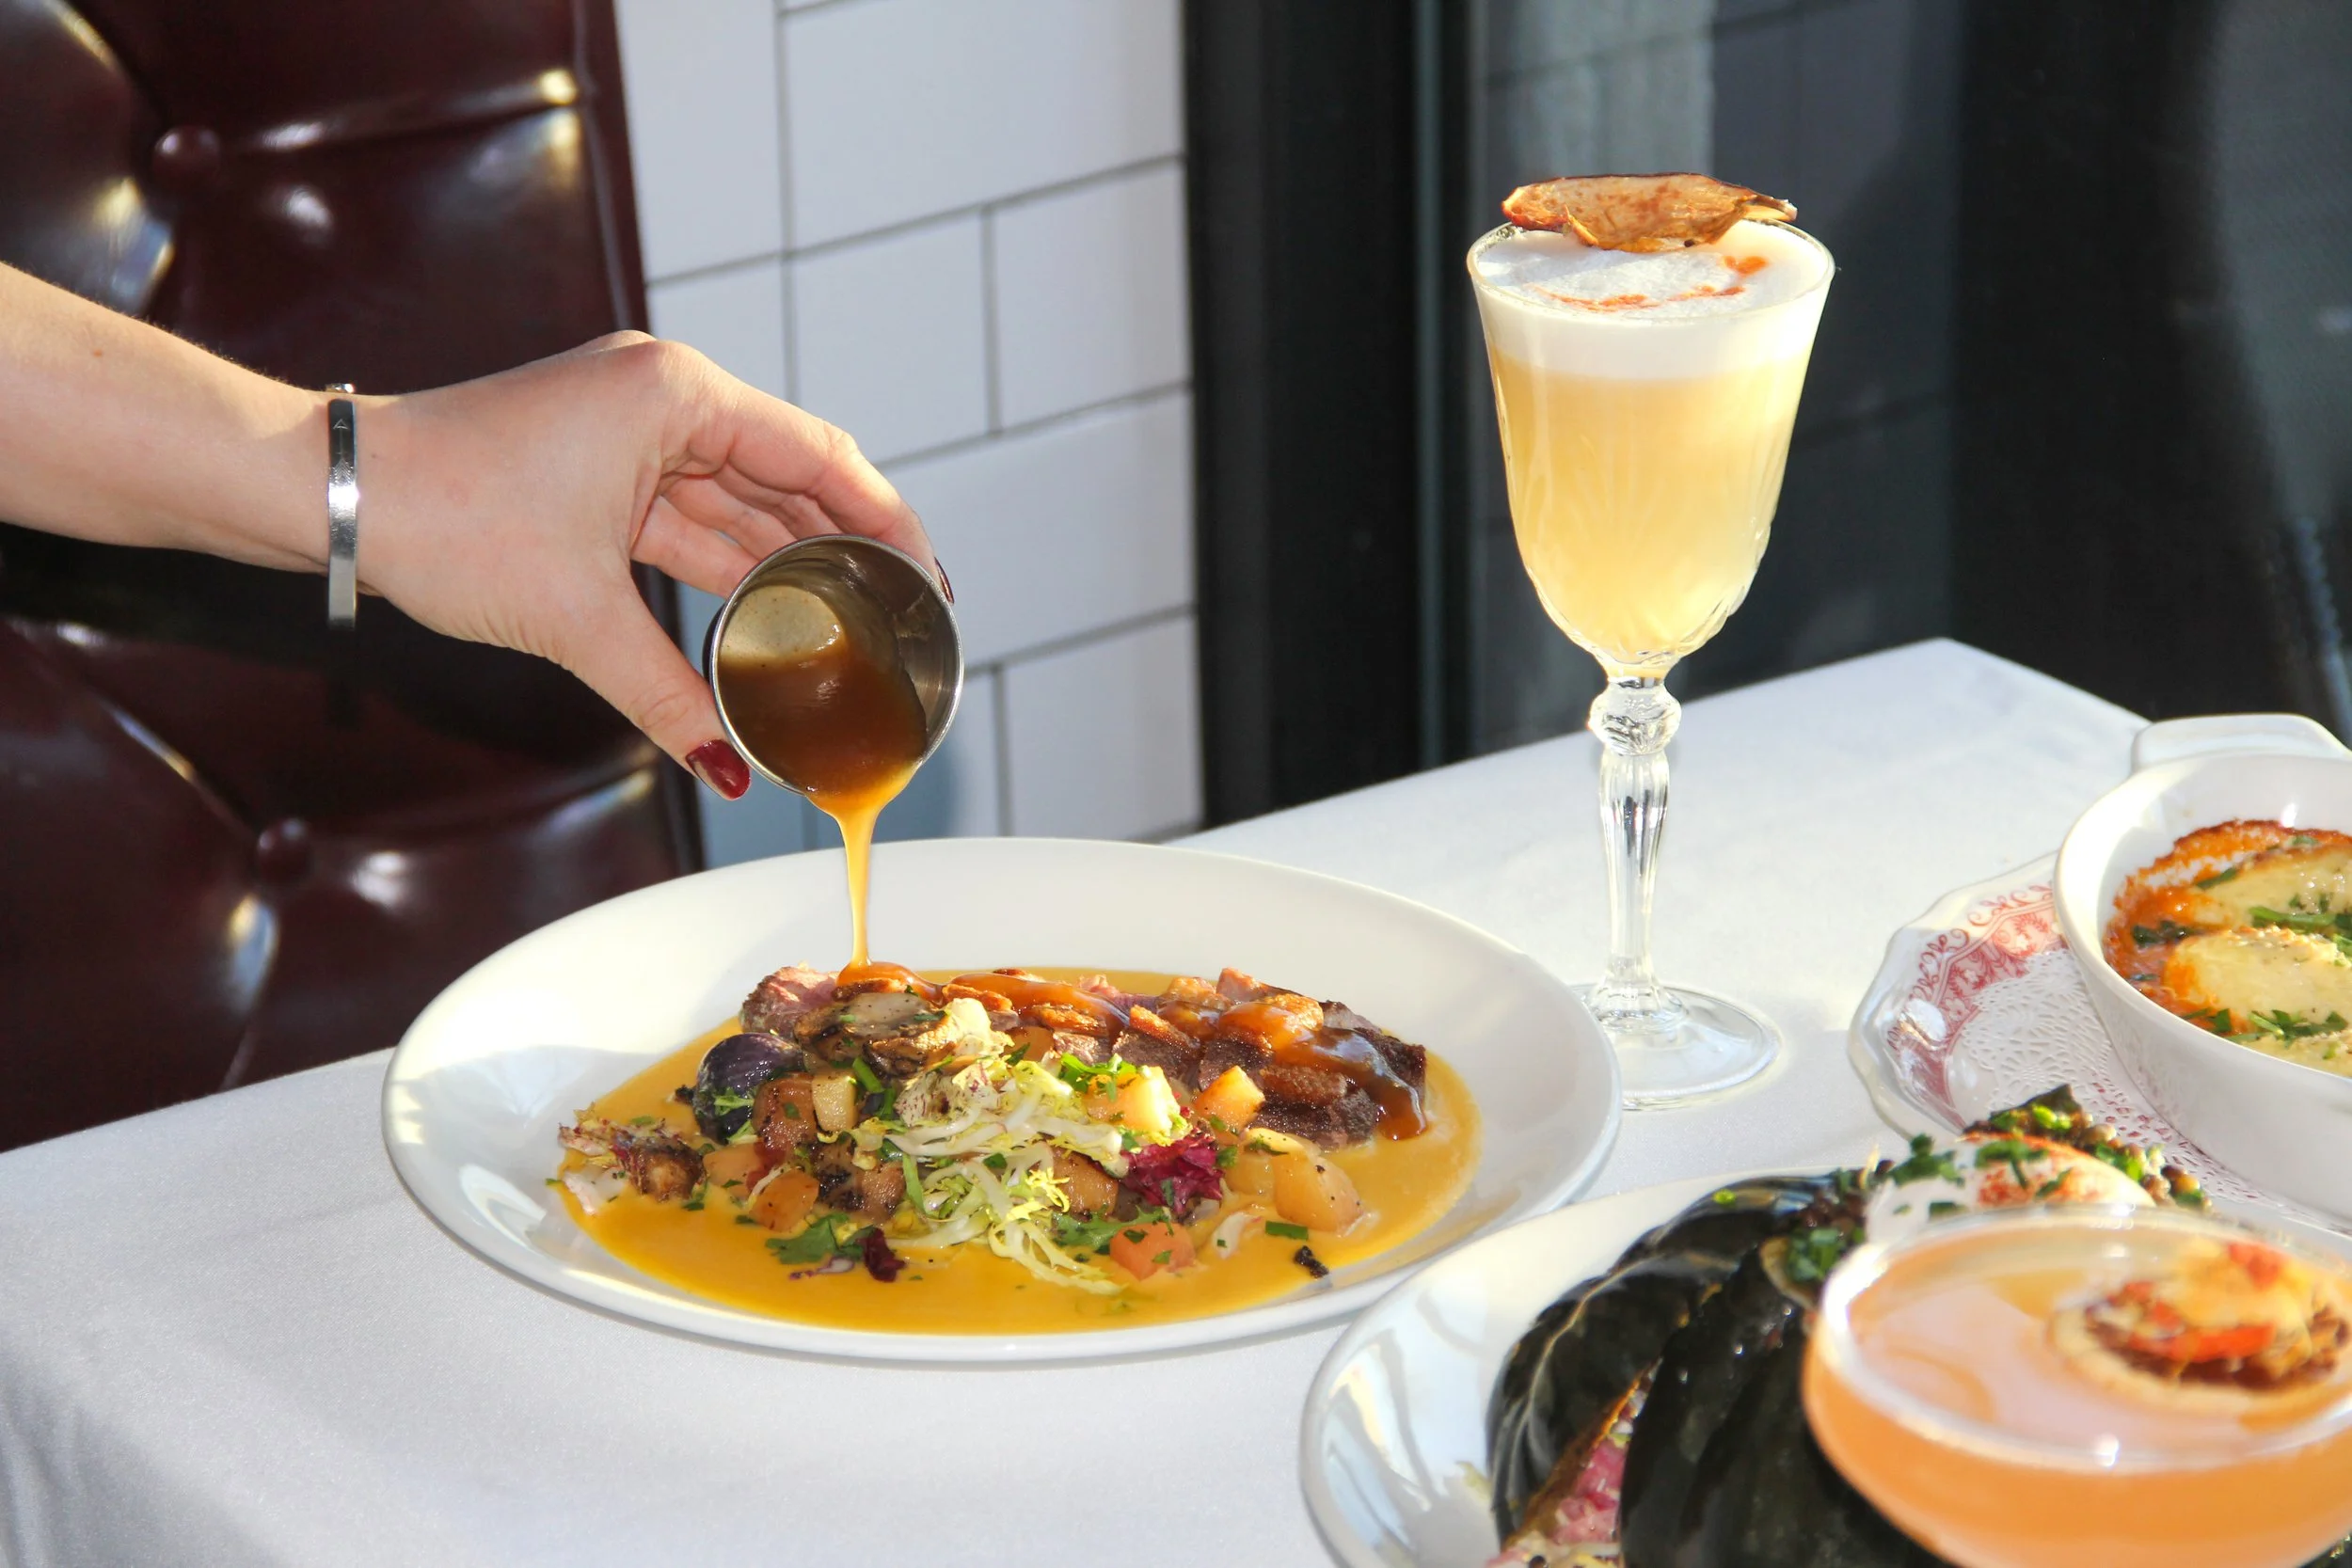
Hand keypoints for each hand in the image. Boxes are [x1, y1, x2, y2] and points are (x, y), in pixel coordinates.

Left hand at [363, 334, 936, 797]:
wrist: (338, 496)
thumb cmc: (446, 515)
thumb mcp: (578, 615)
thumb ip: (671, 694)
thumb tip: (731, 769)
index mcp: (677, 395)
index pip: (821, 456)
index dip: (887, 519)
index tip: (929, 576)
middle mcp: (664, 398)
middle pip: (791, 475)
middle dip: (846, 543)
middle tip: (902, 608)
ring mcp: (631, 431)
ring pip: (741, 500)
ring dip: (789, 559)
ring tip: (850, 618)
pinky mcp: (601, 468)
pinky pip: (691, 518)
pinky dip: (729, 564)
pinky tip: (769, 611)